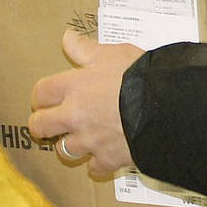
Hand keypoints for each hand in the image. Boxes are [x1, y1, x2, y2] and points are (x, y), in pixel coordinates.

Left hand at [29, 33, 140, 176]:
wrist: (166, 105)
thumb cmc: (140, 76)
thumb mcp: (113, 53)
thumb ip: (87, 49)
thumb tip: (68, 38)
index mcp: (73, 86)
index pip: (41, 93)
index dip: (40, 96)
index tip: (45, 98)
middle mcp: (74, 115)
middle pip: (40, 125)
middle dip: (42, 124)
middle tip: (51, 121)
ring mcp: (90, 140)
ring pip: (64, 149)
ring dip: (70, 144)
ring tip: (81, 138)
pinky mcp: (108, 158)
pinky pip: (94, 167)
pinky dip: (98, 162)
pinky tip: (104, 154)